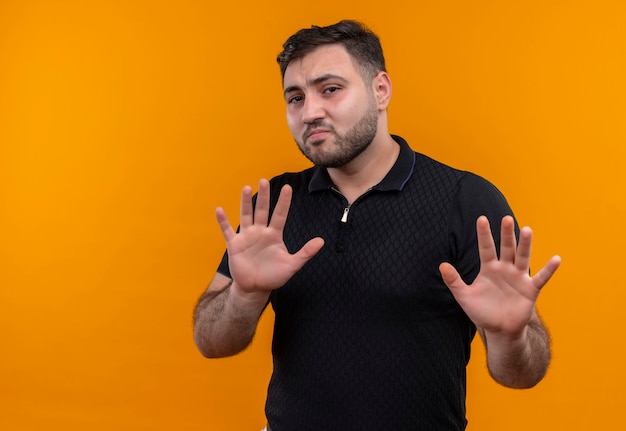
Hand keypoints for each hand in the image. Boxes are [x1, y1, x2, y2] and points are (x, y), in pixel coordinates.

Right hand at [216, 179, 324, 294]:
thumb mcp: (292, 265)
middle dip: (264, 196)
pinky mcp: (234, 245)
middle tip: (264, 180)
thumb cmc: (274, 276)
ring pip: (246, 215)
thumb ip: (305, 253)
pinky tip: (219, 210)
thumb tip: (321, 241)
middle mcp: (260, 231)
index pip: (280, 215)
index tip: (288, 188)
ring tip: (246, 188)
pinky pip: (227, 230)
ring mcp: (246, 236)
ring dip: (245, 202)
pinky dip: (223, 221)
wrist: (255, 288)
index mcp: (274, 235)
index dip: (283, 202)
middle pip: (262, 210)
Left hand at [439, 215, 560, 337]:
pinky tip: (556, 259)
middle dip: (506, 234)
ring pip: (523, 257)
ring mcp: (518, 277)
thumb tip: (441, 265)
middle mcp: (505, 269)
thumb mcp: (464, 296)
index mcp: (489, 268)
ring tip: (527, 230)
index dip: (483, 234)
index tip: (481, 218)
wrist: (499, 330)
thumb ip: (454, 281)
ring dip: (525, 244)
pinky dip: (549, 269)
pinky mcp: (530, 289)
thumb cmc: (482, 311)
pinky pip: (541, 278)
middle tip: (506, 218)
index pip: (485, 247)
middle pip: (506, 248)